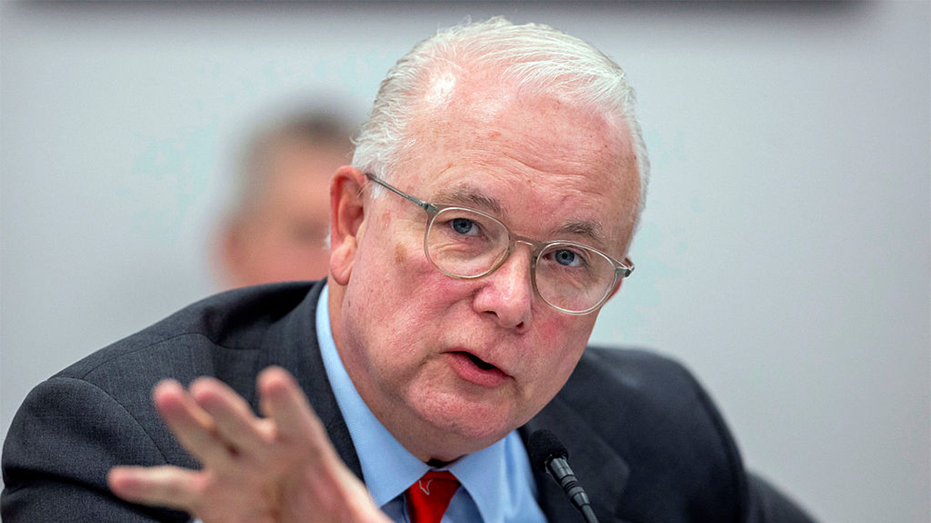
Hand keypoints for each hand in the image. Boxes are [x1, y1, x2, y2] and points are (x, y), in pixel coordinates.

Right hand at [108, 367, 390, 522]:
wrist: (308, 521)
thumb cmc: (337, 513)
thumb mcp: (359, 517)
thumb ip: (368, 520)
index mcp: (307, 446)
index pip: (297, 418)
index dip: (285, 403)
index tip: (271, 381)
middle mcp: (265, 450)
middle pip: (242, 425)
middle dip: (223, 409)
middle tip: (202, 389)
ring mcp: (235, 469)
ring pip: (206, 441)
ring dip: (185, 422)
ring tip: (166, 397)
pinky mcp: (210, 495)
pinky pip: (175, 489)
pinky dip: (147, 486)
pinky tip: (120, 479)